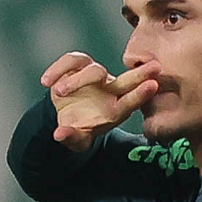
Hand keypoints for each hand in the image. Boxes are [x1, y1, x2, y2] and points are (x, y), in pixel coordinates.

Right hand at [39, 52, 160, 151]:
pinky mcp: (78, 66)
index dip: (140, 94)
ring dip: (76, 81)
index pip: (130, 101)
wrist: (65, 116)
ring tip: (59, 93)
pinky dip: (58, 70)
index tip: (153, 86)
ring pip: (93, 71)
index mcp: (115, 109)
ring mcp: (95, 76)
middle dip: (140, 74)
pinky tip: (46, 82)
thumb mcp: (75, 140)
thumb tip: (59, 134)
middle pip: (126, 80)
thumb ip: (70, 137)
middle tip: (155, 67)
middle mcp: (109, 90)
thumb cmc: (77, 129)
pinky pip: (70, 62)